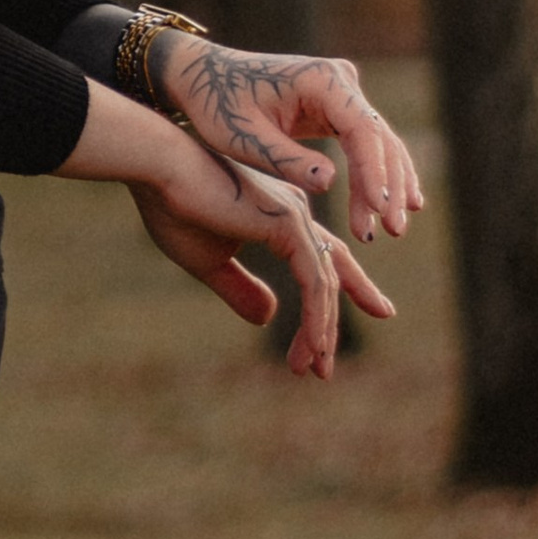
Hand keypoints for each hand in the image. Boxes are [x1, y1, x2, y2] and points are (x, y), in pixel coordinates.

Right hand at [58, 81, 394, 374]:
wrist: (158, 169)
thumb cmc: (174, 207)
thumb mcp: (208, 262)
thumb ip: (240, 289)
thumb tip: (269, 318)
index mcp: (280, 218)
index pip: (323, 258)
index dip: (350, 286)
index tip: (380, 310)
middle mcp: (297, 214)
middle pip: (331, 274)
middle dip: (329, 323)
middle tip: (324, 368)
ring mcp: (297, 217)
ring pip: (324, 284)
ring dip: (320, 331)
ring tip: (313, 369)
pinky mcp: (288, 225)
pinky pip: (314, 282)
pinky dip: (315, 318)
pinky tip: (312, 347)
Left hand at [149, 36, 424, 245]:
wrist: (201, 77)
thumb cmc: (217, 106)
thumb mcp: (246, 140)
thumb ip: (287, 161)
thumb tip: (331, 184)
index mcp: (320, 80)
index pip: (362, 129)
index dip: (374, 172)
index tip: (379, 211)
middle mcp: (339, 79)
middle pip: (378, 137)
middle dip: (387, 186)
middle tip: (392, 231)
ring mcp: (341, 91)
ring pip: (378, 142)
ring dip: (387, 184)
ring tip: (394, 229)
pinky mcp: (336, 106)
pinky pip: (364, 143)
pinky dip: (374, 174)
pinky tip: (388, 205)